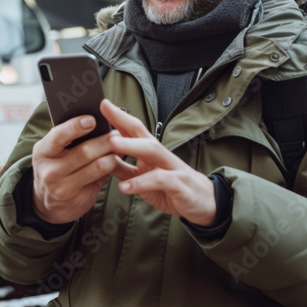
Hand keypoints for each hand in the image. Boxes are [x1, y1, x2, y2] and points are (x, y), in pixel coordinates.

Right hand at [32, 115, 134, 223]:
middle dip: (103, 141)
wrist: (51, 203)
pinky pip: (98, 179)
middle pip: (82, 151)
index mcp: (43, 150)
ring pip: (94, 166)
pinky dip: (110, 169)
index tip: (92, 119)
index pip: (58, 135)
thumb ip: (71, 140)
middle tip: (117, 133)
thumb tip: (98, 122)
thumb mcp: (56, 153)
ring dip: (111, 155)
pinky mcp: (73, 195)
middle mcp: (48, 168)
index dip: (75, 126)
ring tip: (121, 147)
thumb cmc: (58, 169)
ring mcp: (60, 184)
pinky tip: (116, 162)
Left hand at [102, 99, 216, 225]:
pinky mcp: (178, 184)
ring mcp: (171, 167)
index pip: (133, 129)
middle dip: (122, 120)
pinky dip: (141, 183)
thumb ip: (124, 168)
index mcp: (150, 152)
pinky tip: (124, 187)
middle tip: (103, 110)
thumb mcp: (143, 177)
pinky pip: (159, 181)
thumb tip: (100, 158)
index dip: (118, 116)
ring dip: (130, 145)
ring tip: (111, 143)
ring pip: (151, 151)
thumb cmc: (171, 187)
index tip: (101, 103)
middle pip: (141, 132)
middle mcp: (160, 155)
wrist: (206, 203)